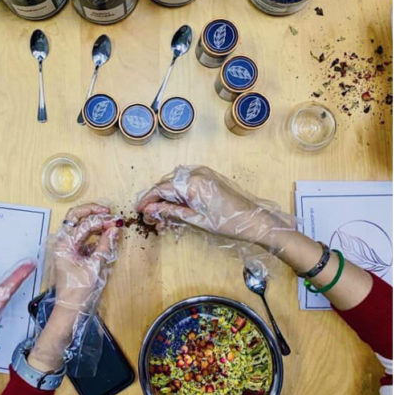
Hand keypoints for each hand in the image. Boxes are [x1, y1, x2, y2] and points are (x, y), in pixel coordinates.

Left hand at [28, 204, 119, 371]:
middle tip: (109, 213)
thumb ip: (105, 245)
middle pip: (77, 218)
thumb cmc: (78, 289)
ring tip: (111, 224)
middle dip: (93, 213)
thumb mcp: (94, 266)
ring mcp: (67, 247)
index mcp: (64, 244)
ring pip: (81, 227)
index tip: (115, 220)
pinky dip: (95, 234)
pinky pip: (84, 238)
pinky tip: (107, 236)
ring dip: (95, 223)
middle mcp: (63, 242)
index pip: (83, 222)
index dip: (100, 219)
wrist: (70, 308)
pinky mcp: (74, 253)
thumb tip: (115, 227)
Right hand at [135, 165, 294, 251]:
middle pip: (167, 185)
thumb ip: (171, 212)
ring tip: (164, 220)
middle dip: (157, 202)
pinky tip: (177, 210)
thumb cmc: (227, 222)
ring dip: (168, 200)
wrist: (254, 220)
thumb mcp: (195, 219)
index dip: (148, 200)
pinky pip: (187, 183)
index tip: (139, 212)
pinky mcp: (210, 177)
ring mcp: (204, 173)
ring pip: (176, 184)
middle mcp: (196, 172)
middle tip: (152, 220)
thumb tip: (150, 210)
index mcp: (192, 182)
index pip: (161, 188)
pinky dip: (179, 195)